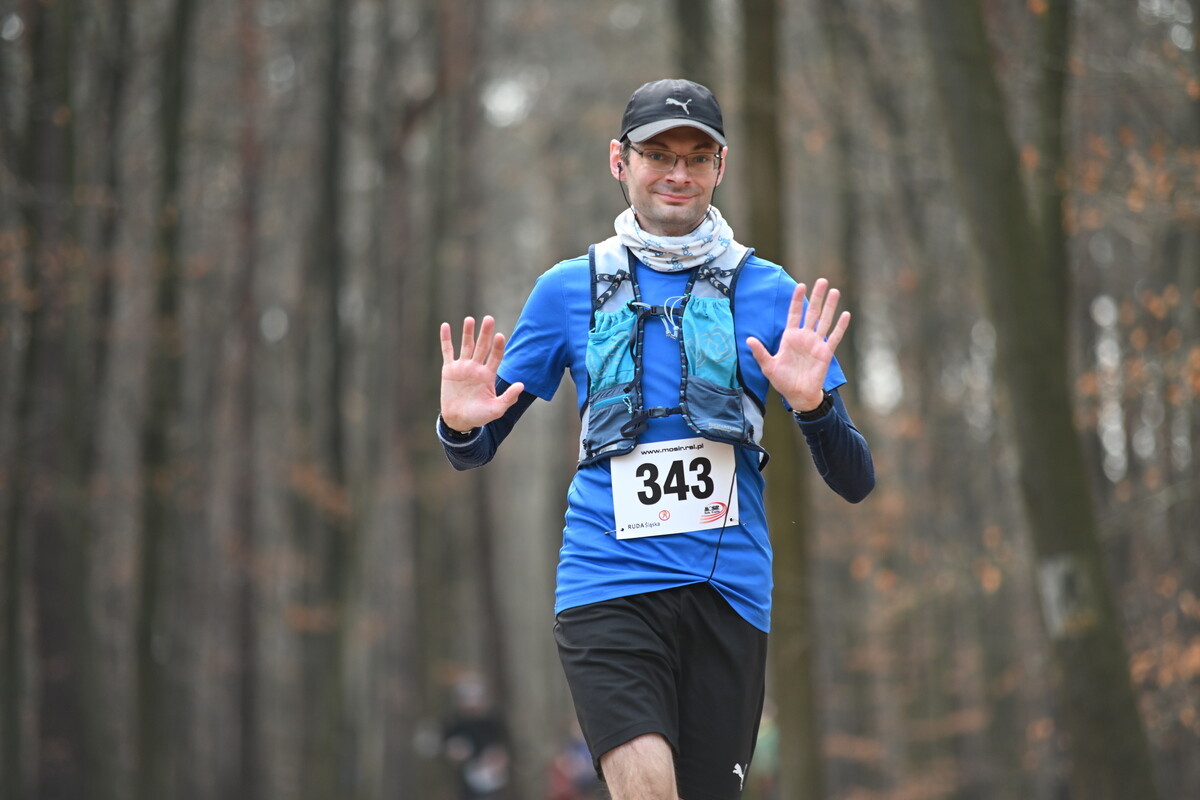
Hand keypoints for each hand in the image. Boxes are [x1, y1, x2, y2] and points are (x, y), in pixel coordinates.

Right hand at [439, 316, 524, 430]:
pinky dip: (446, 339)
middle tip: (489, 319)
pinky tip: (445, 326)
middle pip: (482, 346)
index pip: (496, 356)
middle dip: (485, 333)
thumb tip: (522, 385)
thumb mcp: (496, 409)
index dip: (498, 347)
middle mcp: (477, 368)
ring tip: (470, 319)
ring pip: (466, 346)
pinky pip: (447, 352)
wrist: (459, 421)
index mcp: (488, 375)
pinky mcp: (449, 370)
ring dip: (468, 333)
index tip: (500, 336)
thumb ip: (509, 397)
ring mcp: (463, 367)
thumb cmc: (479, 416)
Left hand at [746, 279, 849, 411]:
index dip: (797, 300)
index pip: (794, 313)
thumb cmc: (783, 381)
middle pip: (812, 312)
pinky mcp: (826, 353)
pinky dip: (840, 326)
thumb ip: (760, 352)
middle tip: (822, 281)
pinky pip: (834, 337)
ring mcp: (816, 343)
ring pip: (824, 320)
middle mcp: (804, 337)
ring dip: (830, 306)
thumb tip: (748, 339)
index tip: (800, 285)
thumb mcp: (768, 366)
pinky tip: (845, 314)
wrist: (798, 395)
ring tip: (835, 291)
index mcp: (790, 337)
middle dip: (817, 296)